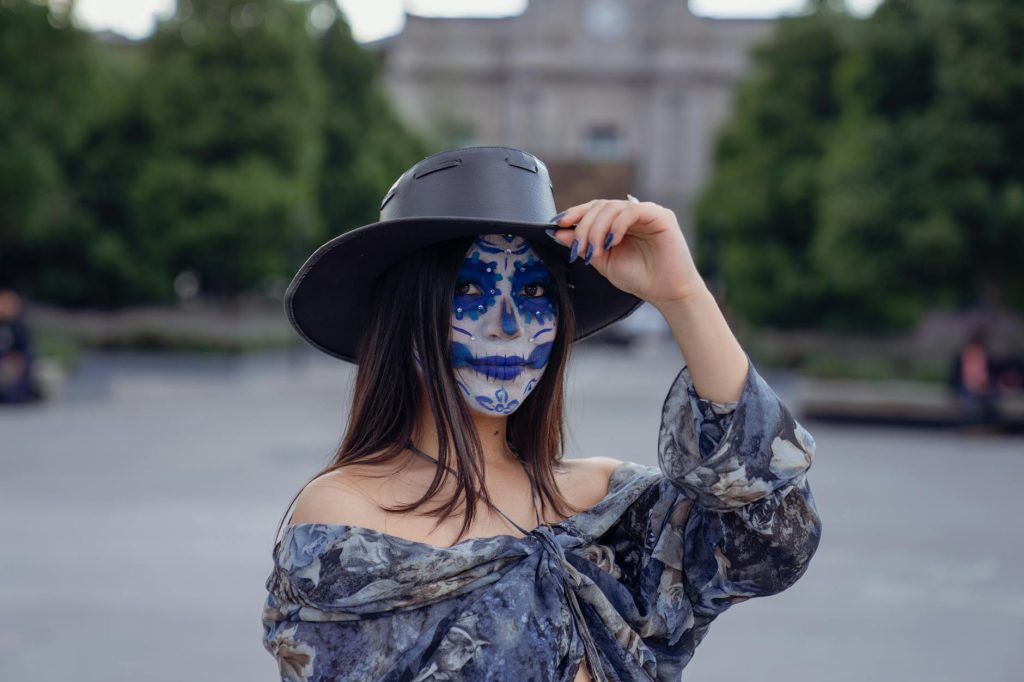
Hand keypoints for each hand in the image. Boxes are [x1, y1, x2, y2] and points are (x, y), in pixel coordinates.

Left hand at [547, 198, 704, 305]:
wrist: (667, 293)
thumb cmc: (640, 278)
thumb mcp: (604, 262)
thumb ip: (584, 246)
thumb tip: (559, 232)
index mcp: (619, 222)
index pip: (593, 209)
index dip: (574, 214)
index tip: (556, 226)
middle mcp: (632, 214)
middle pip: (599, 206)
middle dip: (583, 227)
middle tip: (578, 248)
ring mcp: (647, 212)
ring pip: (612, 207)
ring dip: (597, 228)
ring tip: (595, 251)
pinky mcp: (660, 216)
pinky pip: (632, 210)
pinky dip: (617, 225)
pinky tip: (612, 242)